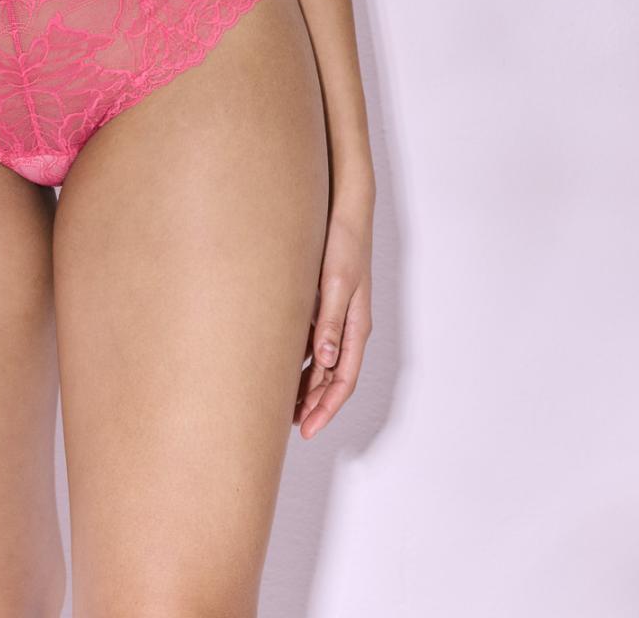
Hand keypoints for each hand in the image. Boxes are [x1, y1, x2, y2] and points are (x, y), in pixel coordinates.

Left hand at [295, 190, 372, 436]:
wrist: (345, 209)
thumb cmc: (343, 243)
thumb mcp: (334, 282)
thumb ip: (329, 321)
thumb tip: (326, 360)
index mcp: (356, 325)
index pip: (343, 380)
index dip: (326, 408)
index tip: (307, 429)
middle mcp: (349, 325)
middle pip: (334, 377)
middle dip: (315, 405)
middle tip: (290, 427)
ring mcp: (337, 314)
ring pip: (324, 362)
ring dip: (308, 385)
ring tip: (283, 405)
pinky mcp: (325, 302)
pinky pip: (316, 341)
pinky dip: (303, 360)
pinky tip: (283, 365)